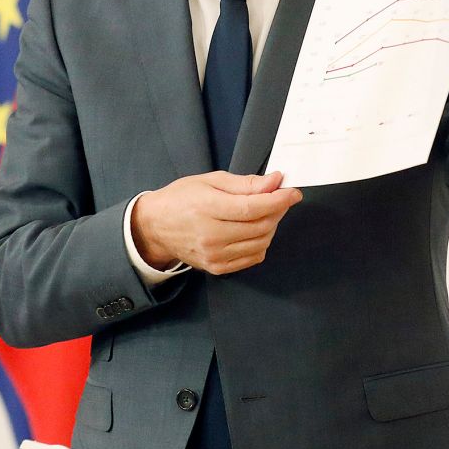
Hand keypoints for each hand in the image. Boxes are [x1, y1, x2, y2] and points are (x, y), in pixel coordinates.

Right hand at [131, 171, 304, 275]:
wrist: (156, 227)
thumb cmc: (181, 199)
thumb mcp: (210, 181)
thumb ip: (245, 183)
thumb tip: (274, 181)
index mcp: (207, 208)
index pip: (253, 207)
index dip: (278, 200)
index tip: (292, 192)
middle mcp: (211, 236)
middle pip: (260, 226)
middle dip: (277, 210)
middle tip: (279, 197)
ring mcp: (214, 255)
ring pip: (260, 242)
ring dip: (271, 226)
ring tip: (264, 212)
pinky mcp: (217, 267)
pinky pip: (253, 257)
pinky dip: (261, 242)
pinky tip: (253, 229)